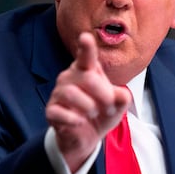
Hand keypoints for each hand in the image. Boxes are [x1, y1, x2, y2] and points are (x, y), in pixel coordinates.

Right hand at [46, 32, 131, 172]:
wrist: (86, 137)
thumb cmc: (101, 113)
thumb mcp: (116, 106)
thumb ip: (122, 98)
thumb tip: (123, 95)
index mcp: (86, 70)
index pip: (86, 56)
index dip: (86, 47)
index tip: (85, 37)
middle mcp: (70, 77)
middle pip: (87, 78)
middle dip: (103, 94)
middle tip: (110, 106)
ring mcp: (58, 93)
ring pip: (71, 94)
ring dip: (89, 107)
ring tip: (94, 113)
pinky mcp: (51, 110)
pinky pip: (59, 112)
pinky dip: (74, 119)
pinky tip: (80, 122)